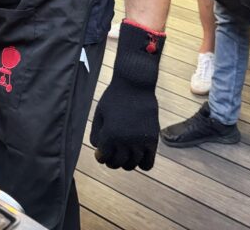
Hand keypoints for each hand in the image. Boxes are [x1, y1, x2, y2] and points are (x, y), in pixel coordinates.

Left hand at [90, 22, 164, 170]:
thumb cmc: (114, 97)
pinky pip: (148, 163)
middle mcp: (125, 141)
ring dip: (125, 163)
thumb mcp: (100, 113)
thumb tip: (99, 151)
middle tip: (111, 155)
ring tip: (123, 155)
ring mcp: (140, 142)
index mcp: (110, 134)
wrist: (135, 84)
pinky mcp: (152, 140)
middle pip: (117, 163)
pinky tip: (137, 156)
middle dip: (111, 161)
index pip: (104, 157)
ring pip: (132, 165)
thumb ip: (97, 133)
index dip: (101, 157)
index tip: (101, 154)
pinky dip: (141, 164)